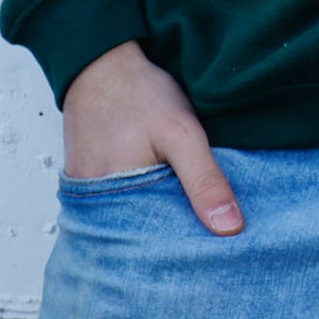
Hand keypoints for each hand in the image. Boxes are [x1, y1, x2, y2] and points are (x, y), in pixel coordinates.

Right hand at [59, 41, 241, 235]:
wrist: (101, 63)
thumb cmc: (138, 94)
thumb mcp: (182, 133)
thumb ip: (205, 179)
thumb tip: (229, 228)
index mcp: (112, 203)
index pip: (154, 248)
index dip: (185, 251)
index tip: (215, 254)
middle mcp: (93, 207)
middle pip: (140, 239)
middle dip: (173, 241)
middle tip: (209, 242)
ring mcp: (89, 196)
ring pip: (132, 223)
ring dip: (159, 222)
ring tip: (191, 222)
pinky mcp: (91, 184)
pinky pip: (121, 205)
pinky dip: (144, 204)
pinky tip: (166, 198)